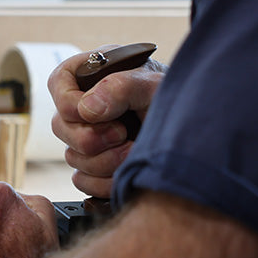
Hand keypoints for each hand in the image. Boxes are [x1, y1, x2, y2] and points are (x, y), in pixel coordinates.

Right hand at [48, 45, 166, 197]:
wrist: (200, 136)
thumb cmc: (179, 103)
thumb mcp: (155, 86)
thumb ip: (122, 87)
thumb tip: (87, 108)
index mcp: (97, 75)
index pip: (58, 83)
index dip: (70, 102)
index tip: (95, 114)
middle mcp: (90, 105)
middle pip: (61, 126)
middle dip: (92, 138)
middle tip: (122, 134)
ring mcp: (92, 137)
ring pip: (72, 157)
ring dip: (104, 161)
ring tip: (133, 150)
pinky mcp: (98, 166)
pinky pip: (82, 180)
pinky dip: (103, 181)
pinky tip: (126, 170)